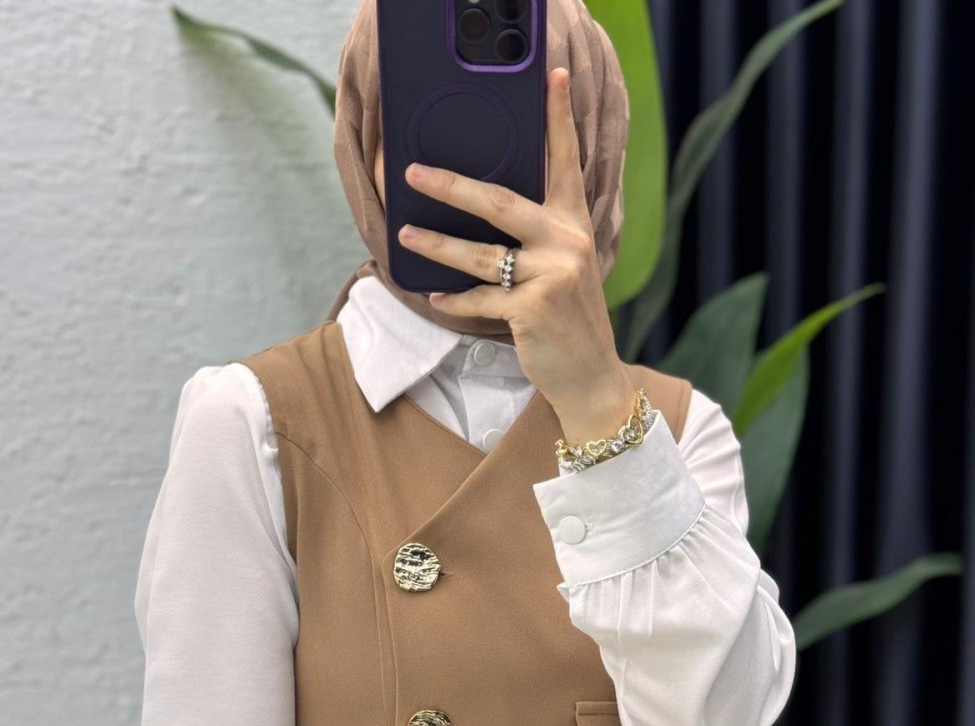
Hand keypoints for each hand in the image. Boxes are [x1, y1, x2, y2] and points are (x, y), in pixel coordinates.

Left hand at [397, 66, 636, 446]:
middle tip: (415, 172)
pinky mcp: (533, 310)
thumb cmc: (570, 322)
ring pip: (480, 254)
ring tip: (406, 235)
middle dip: (452, 185)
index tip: (554, 76)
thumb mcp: (565, 271)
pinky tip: (435, 297)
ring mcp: (551, 277)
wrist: (592, 376)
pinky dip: (455, 300)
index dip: (559, 118)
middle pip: (499, 202)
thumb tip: (485, 216)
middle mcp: (567, 243)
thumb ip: (539, 240)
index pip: (566, 163)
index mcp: (574, 226)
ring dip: (437, 245)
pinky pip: (480, 299)